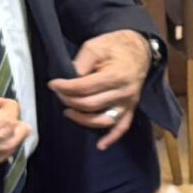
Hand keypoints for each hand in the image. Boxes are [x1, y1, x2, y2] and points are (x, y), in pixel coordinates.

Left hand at [51, 32, 151, 148]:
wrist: (139, 50)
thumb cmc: (114, 47)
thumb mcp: (96, 46)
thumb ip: (82, 62)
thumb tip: (70, 78)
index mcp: (115, 76)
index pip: (84, 87)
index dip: (65, 87)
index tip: (52, 84)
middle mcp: (123, 92)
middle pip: (90, 104)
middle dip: (69, 100)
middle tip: (59, 94)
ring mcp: (128, 103)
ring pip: (102, 119)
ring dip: (82, 119)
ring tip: (67, 112)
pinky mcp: (130, 108)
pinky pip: (122, 127)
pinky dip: (112, 137)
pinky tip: (101, 145)